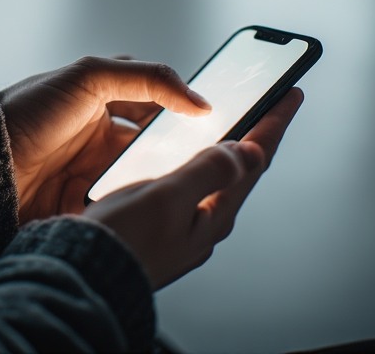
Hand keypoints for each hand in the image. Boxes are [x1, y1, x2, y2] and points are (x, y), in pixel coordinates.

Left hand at [0, 56, 211, 223]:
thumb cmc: (28, 111)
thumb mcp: (90, 76)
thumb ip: (147, 78)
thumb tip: (197, 100)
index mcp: (102, 102)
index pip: (155, 105)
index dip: (182, 113)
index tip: (213, 126)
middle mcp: (99, 137)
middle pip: (152, 147)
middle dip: (176, 154)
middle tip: (206, 163)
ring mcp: (91, 172)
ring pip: (140, 179)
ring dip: (157, 183)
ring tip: (180, 188)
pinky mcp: (83, 204)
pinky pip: (119, 207)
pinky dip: (133, 208)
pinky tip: (148, 209)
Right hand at [83, 88, 303, 289]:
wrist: (84, 279)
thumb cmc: (121, 243)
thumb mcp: (168, 198)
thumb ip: (207, 171)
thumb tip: (246, 151)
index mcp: (213, 215)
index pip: (255, 160)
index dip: (273, 124)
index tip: (290, 95)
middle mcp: (204, 224)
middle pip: (240, 171)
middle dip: (255, 136)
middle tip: (267, 107)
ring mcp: (184, 230)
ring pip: (215, 180)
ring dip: (226, 151)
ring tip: (233, 128)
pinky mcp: (161, 230)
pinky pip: (189, 189)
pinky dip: (195, 165)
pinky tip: (183, 160)